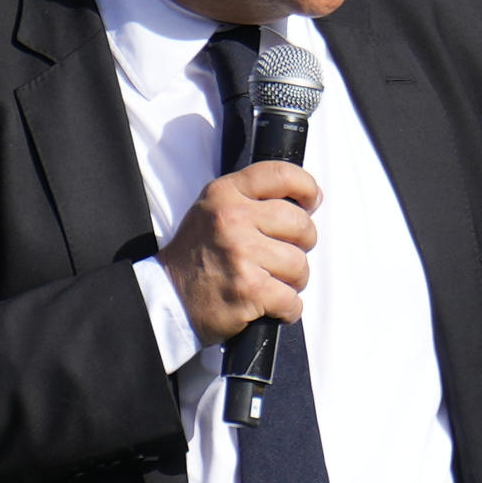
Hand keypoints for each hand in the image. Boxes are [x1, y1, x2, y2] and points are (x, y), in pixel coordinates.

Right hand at [157, 161, 320, 345]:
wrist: (169, 299)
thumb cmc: (199, 255)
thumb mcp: (214, 208)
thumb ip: (256, 197)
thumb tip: (312, 197)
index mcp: (225, 193)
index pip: (282, 174)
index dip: (307, 187)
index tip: (310, 202)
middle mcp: (232, 219)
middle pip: (301, 225)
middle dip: (301, 245)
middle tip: (280, 256)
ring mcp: (241, 254)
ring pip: (300, 266)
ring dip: (292, 281)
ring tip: (269, 282)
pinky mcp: (249, 289)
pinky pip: (293, 300)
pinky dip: (287, 308)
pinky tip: (268, 305)